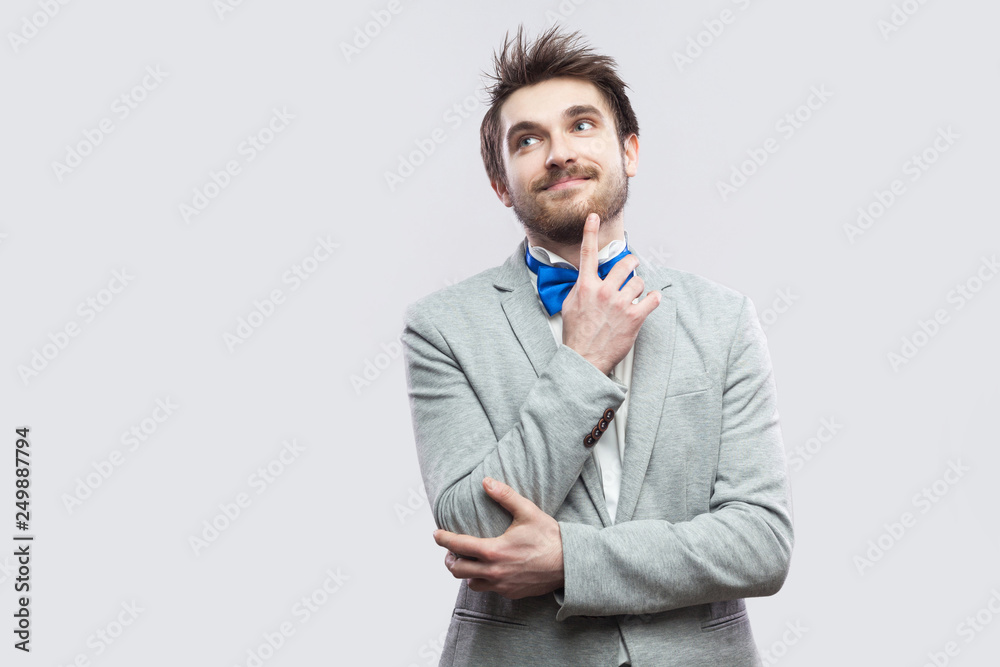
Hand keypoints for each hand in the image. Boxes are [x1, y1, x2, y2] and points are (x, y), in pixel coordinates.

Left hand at [432, 477, 563, 599]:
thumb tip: (486, 481)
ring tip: (468, 561)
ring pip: (471, 584)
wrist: (570, 564)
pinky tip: (490, 570)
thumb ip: (505, 496)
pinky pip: (489, 589)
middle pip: (457, 570)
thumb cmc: (549, 537)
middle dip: (450, 559)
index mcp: (494, 550)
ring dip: (466, 573)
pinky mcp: (511, 593)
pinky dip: (484, 580)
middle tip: (450, 551)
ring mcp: (502, 585)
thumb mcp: (527, 511)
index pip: (458, 545)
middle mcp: (494, 571)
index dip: (443, 539)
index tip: (436, 534)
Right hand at [561, 212, 660, 374]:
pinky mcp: (634, 317)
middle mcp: (604, 291)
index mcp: (586, 286)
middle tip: (632, 266)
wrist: (584, 359)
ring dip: (638, 287)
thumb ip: (580, 288)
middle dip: (631, 263)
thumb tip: (585, 279)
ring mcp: (620, 303)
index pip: (588, 253)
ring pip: (639, 282)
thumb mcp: (569, 306)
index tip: (594, 217)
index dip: (590, 231)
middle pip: (625, 264)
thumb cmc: (576, 335)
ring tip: (633, 296)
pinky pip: (652, 299)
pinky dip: (653, 299)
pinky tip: (649, 302)